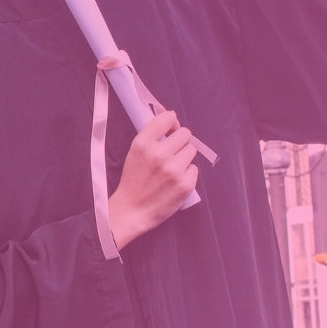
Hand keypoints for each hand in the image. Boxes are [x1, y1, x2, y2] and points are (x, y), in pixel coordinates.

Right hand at [108, 111, 199, 247]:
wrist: (132, 210)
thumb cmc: (133, 180)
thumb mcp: (134, 152)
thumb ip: (151, 135)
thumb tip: (172, 118)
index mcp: (142, 144)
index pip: (168, 118)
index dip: (171, 123)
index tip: (169, 130)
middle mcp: (159, 154)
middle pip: (185, 133)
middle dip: (180, 141)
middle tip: (171, 152)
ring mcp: (174, 170)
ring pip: (191, 150)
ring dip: (184, 157)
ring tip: (171, 168)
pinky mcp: (185, 184)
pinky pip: (194, 169)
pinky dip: (187, 173)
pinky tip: (174, 181)